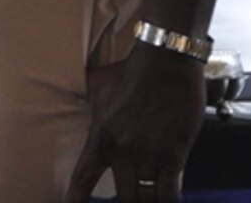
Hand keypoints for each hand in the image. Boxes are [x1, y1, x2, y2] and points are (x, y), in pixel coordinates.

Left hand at [65, 46, 205, 201]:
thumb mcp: (97, 86)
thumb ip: (88, 105)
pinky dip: (168, 201)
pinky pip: (171, 192)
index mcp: (100, 135)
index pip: (84, 176)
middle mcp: (123, 150)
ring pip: (147, 198)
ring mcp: (150, 154)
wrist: (165, 63)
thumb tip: (75, 102)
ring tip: (147, 198)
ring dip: (148, 201)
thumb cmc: (130, 71)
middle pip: (122, 197)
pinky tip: (166, 201)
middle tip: (127, 198)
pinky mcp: (175, 155)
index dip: (77, 198)